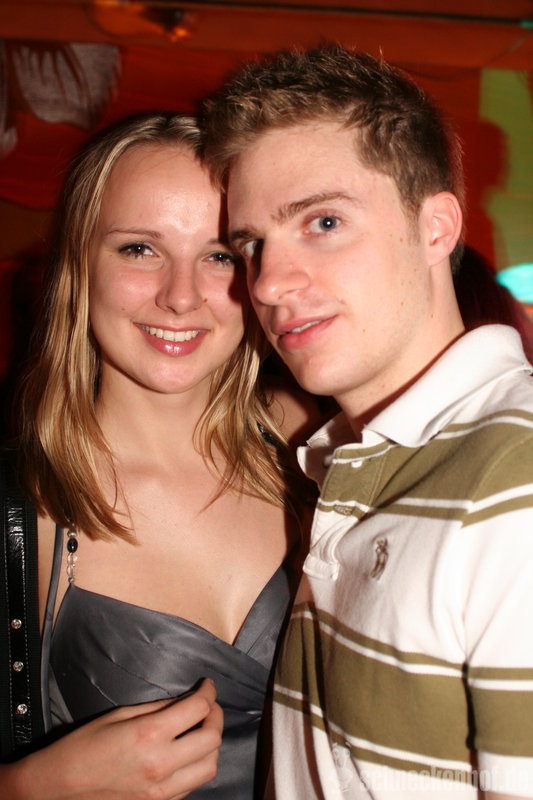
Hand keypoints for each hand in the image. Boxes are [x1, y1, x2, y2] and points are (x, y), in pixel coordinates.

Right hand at [1, 678, 221, 798]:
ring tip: (202, 731)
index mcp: (150, 735)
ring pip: (209, 767)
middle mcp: (161, 764)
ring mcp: (161, 790)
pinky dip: (197, 767)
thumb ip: (158, 708)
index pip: (198, 709)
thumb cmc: (84, 746)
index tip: (208, 686)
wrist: (60, 787)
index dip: (208, 692)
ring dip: (212, 746)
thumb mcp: (120, 715)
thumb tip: (184, 702)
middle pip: (212, 739)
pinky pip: (192, 786)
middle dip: (216, 716)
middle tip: (209, 706)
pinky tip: (188, 755)